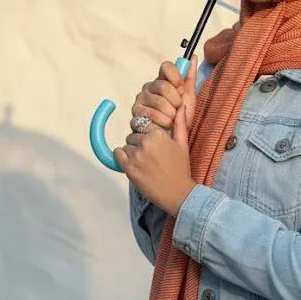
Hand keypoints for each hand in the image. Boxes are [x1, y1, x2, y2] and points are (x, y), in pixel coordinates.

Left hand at [115, 65, 197, 215]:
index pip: (142, 125)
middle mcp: (146, 142)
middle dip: (138, 144)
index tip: (152, 146)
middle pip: (132, 136)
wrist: (178, 193)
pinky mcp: (129, 168)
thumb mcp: (183, 143)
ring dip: (131, 153)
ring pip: (125, 146)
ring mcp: (136, 156)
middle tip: (150, 158)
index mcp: (158, 134)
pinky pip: (117, 155)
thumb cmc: (181, 169)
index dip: (146, 135)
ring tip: (145, 164)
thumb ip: (180, 123)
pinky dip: (122, 159)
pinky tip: (134, 166)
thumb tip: (181, 105)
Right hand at [130, 58, 197, 131]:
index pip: (166, 66)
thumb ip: (190, 77)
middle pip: (163, 86)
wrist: (174, 136)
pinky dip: (163, 121)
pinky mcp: (136, 112)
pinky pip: (151, 114)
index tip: (181, 89)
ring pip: (158, 101)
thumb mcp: (189, 96)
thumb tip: (194, 57)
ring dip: (171, 114)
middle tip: (178, 109)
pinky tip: (166, 125)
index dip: (176, 78)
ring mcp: (141, 99)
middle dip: (176, 101)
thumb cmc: (181, 116)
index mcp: (162, 80)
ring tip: (173, 119)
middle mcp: (149, 86)